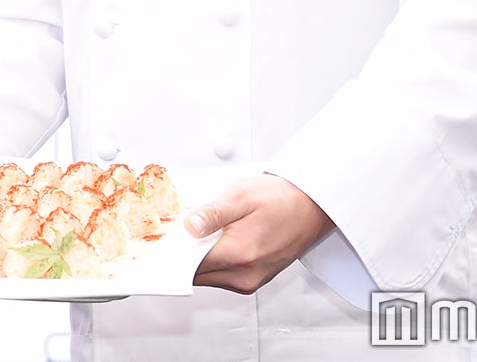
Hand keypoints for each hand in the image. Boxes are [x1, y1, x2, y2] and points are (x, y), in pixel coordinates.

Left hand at [186, 174, 333, 294]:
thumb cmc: (281, 198)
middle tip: (178, 230)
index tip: (165, 238)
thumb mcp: (241, 195)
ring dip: (199, 257)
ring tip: (200, 231)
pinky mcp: (252, 280)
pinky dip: (213, 260)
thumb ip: (212, 214)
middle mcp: (244, 275)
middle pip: (196, 273)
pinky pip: (221, 275)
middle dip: (184, 253)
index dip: (173, 251)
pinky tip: (215, 239)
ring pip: (208, 276)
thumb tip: (188, 227)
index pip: (189, 264)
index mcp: (238, 254)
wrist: (311, 206)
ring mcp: (249, 281)